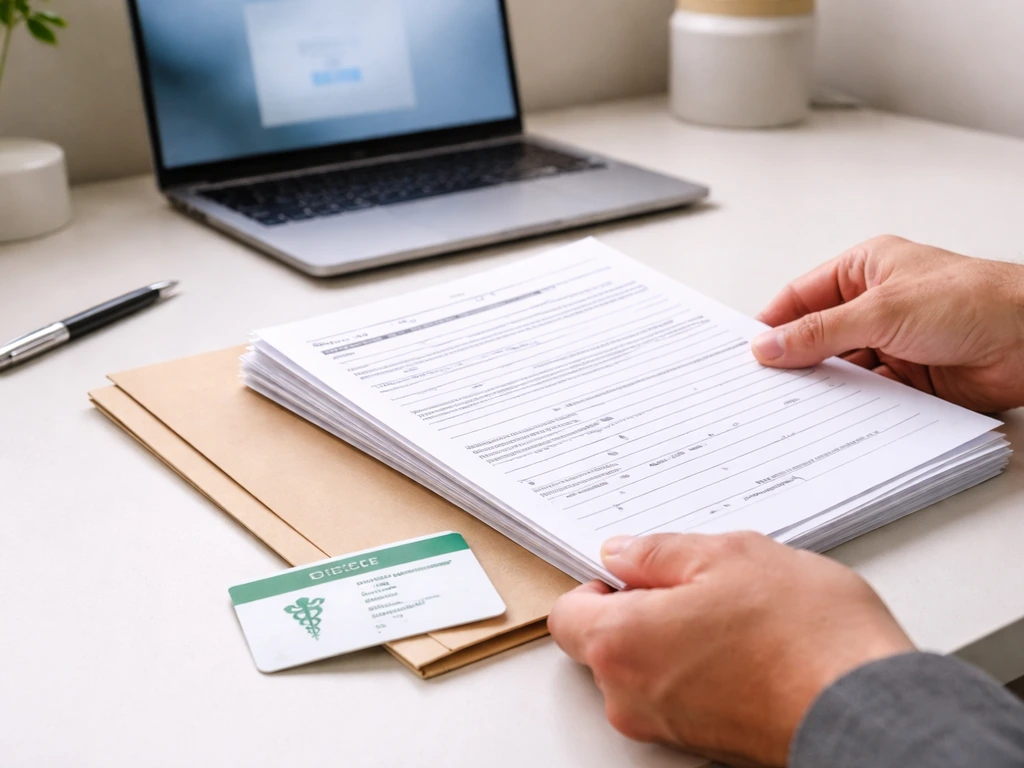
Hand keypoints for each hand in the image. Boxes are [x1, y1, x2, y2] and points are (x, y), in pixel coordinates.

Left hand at [547, 533, 913, 766]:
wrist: (869, 709)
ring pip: (646, 669)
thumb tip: (623, 554)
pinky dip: (701, 669)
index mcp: (621, 644)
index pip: (567, 614)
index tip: (633, 571)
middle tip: (698, 584)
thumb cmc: (805, 635)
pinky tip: (749, 646)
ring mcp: (667, 727)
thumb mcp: (727, 555)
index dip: (596, 585)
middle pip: (606, 644)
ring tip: (736, 614)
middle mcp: (632, 696)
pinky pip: (681, 694)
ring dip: (676, 638)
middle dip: (641, 609)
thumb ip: (658, 553)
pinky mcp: (704, 743)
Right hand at [751, 235, 1023, 411]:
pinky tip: (835, 416)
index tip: (747, 352)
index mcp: (865, 269)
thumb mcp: (882, 310)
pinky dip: (852, 406)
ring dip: (825, 386)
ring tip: (796, 404)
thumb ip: (819, 331)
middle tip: (764, 384)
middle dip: (794, 359)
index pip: (801, 297)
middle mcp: (875, 305)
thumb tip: (769, 345)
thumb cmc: (977, 300)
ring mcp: (891, 342)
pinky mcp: (907, 377)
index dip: (772, 323)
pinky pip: (866, 394)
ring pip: (840, 369)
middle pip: (816, 336)